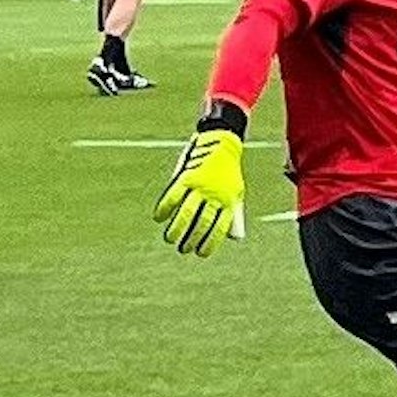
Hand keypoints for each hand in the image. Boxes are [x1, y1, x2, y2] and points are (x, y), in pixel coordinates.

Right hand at [154, 114, 246, 256]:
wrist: (222, 143)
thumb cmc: (228, 171)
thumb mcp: (237, 191)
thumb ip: (231, 212)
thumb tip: (228, 235)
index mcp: (228, 202)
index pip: (218, 229)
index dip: (209, 243)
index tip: (201, 254)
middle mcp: (214, 196)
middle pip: (200, 224)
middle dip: (191, 240)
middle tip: (183, 249)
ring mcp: (199, 187)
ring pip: (185, 214)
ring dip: (176, 229)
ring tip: (170, 239)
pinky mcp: (185, 177)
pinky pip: (172, 196)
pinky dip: (164, 209)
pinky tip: (159, 218)